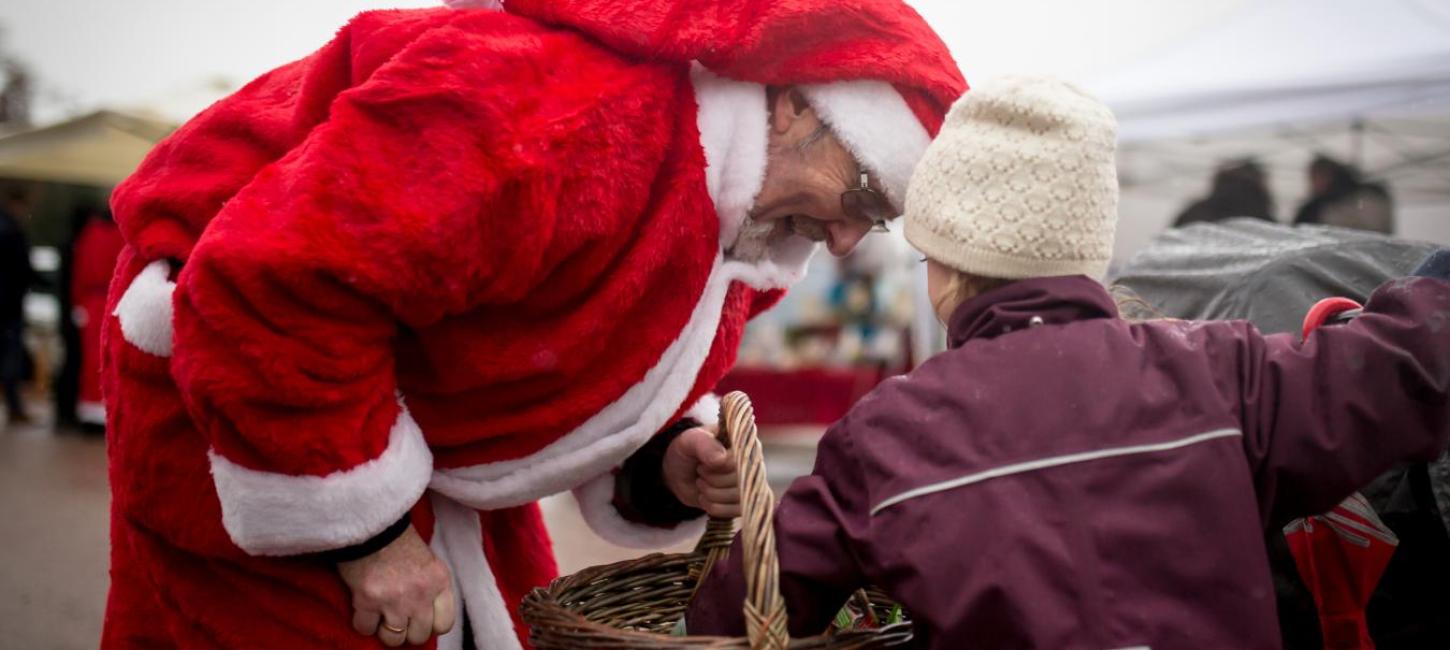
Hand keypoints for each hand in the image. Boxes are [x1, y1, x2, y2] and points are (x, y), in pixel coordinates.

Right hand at [337, 525, 456, 646]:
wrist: (372, 522)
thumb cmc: (400, 539)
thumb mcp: (429, 561)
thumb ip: (432, 588)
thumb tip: (428, 614)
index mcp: (439, 582)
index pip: (445, 624)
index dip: (431, 625)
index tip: (421, 618)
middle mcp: (420, 595)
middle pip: (419, 636)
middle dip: (408, 631)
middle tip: (399, 618)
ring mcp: (393, 600)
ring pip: (393, 638)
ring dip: (386, 630)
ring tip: (382, 617)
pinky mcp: (367, 601)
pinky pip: (365, 629)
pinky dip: (363, 623)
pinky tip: (364, 610)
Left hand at [662, 425, 740, 517]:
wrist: (678, 471)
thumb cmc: (688, 449)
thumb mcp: (691, 440)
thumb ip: (705, 445)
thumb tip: (721, 459)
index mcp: (743, 445)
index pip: (740, 463)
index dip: (718, 468)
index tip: (702, 463)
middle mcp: (750, 464)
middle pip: (741, 483)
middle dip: (713, 481)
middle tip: (700, 472)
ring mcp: (747, 484)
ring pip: (738, 499)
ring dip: (712, 494)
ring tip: (701, 483)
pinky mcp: (741, 502)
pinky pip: (735, 512)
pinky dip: (714, 507)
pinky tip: (704, 497)